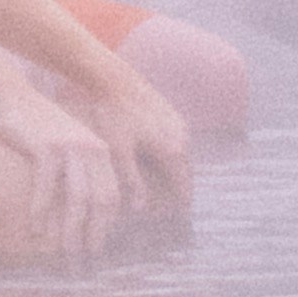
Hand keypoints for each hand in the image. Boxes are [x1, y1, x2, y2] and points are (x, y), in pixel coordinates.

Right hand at [0, 82, 123, 258]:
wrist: (13, 98)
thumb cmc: (39, 130)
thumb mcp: (68, 147)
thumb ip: (81, 173)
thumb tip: (85, 213)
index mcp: (101, 152)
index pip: (112, 197)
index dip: (106, 227)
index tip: (97, 252)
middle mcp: (92, 149)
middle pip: (100, 201)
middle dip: (93, 234)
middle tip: (83, 260)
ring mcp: (70, 147)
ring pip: (77, 197)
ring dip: (70, 228)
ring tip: (63, 252)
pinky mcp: (47, 146)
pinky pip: (47, 185)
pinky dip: (42, 209)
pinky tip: (35, 228)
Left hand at [71, 59, 198, 210]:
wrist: (112, 77)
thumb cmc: (113, 115)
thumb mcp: (119, 152)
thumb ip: (132, 181)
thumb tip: (142, 209)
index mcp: (173, 150)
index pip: (184, 186)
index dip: (180, 205)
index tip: (175, 219)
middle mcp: (182, 137)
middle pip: (185, 173)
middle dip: (177, 190)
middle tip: (167, 207)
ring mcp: (178, 123)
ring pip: (180, 157)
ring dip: (173, 172)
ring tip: (161, 186)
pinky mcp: (169, 113)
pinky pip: (175, 142)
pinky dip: (169, 156)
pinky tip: (154, 161)